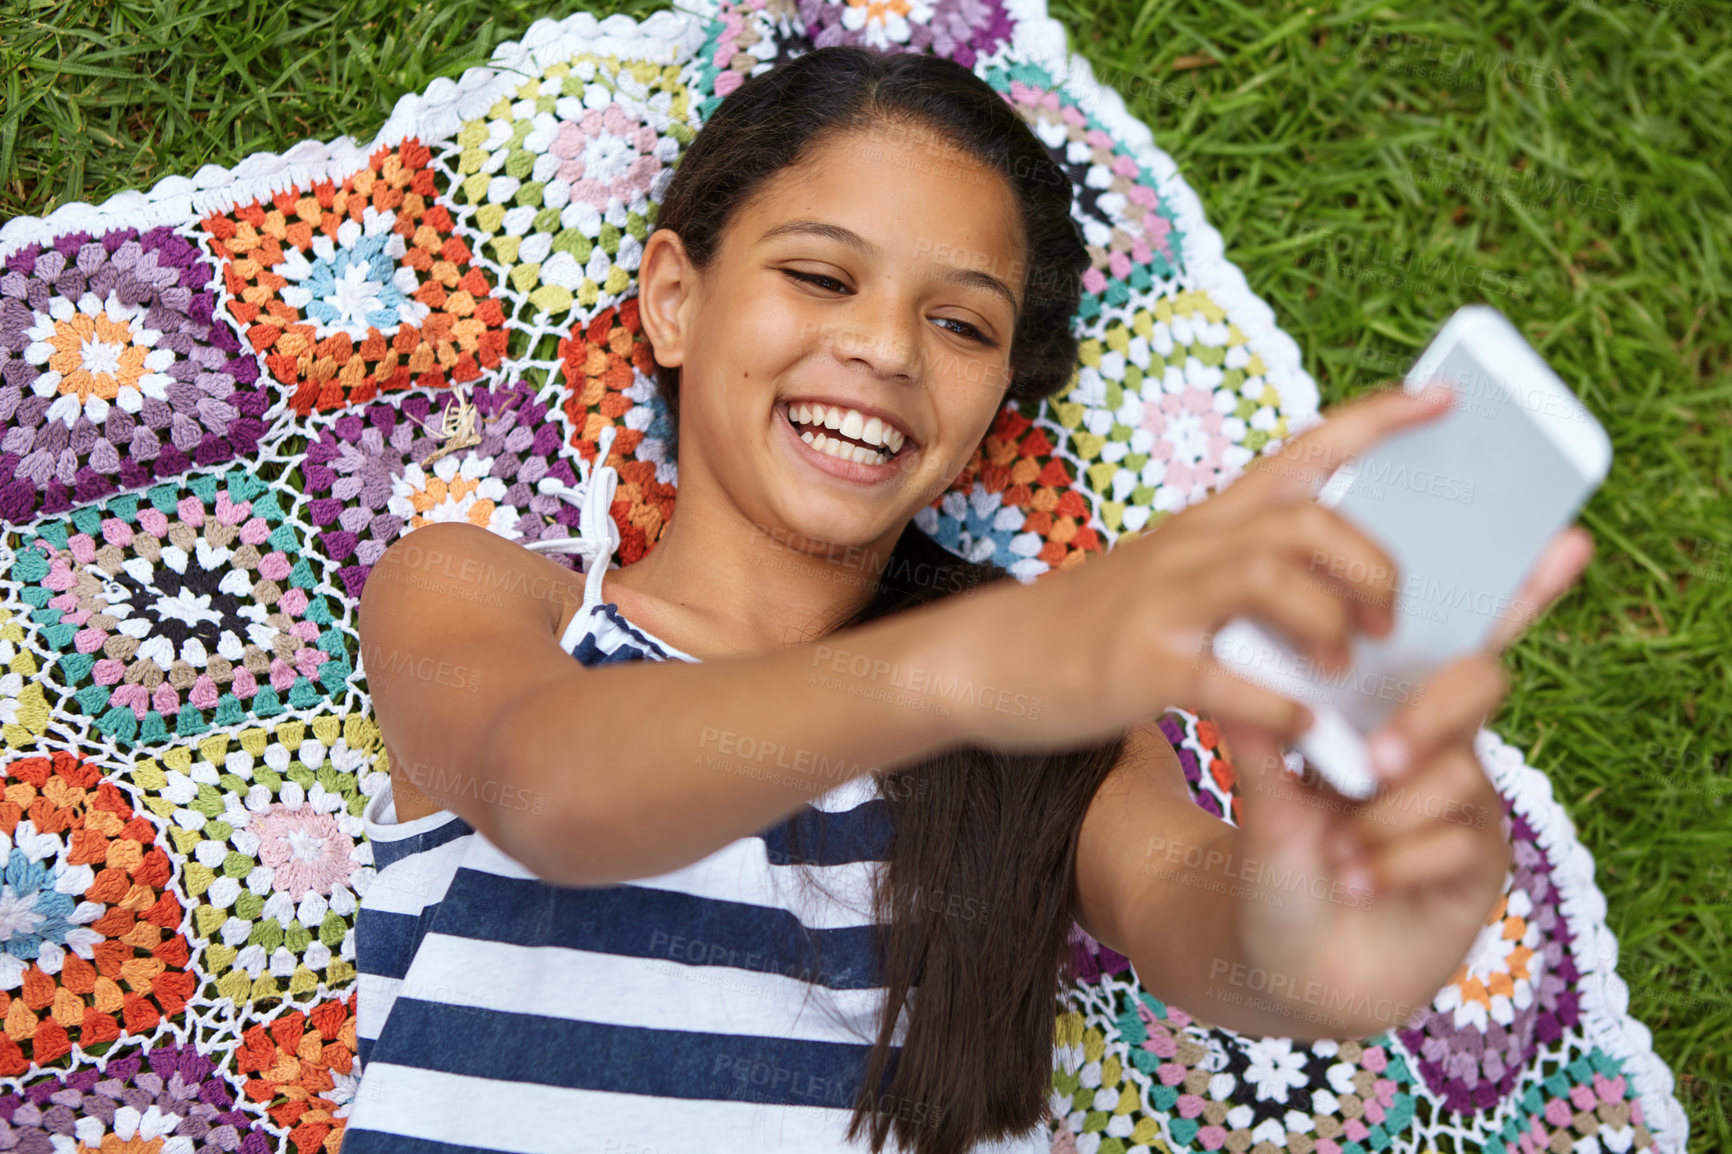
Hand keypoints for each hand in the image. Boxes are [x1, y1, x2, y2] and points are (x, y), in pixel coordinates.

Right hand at [963, 383, 1456, 752]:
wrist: (982, 659)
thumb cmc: (1087, 626)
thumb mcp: (1164, 575)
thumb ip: (1237, 571)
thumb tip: (1328, 591)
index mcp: (1204, 524)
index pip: (1300, 452)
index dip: (1376, 420)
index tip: (1442, 399)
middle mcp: (1189, 548)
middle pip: (1306, 520)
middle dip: (1371, 565)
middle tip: (1392, 620)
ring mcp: (1163, 603)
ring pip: (1275, 579)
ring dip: (1331, 625)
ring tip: (1342, 671)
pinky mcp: (1141, 666)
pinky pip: (1229, 681)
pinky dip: (1282, 709)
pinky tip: (1301, 730)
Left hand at [1217, 526, 1592, 1035]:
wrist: (1283, 956)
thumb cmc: (1280, 858)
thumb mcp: (1263, 794)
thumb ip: (1266, 736)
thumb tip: (1243, 665)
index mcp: (1388, 707)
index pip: (1453, 637)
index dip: (1518, 590)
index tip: (1564, 541)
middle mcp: (1439, 743)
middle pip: (1476, 686)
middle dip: (1427, 718)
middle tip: (1375, 762)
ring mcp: (1466, 804)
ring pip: (1459, 773)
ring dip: (1389, 817)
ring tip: (1336, 851)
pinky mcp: (1480, 865)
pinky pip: (1457, 842)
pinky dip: (1395, 862)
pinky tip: (1355, 881)